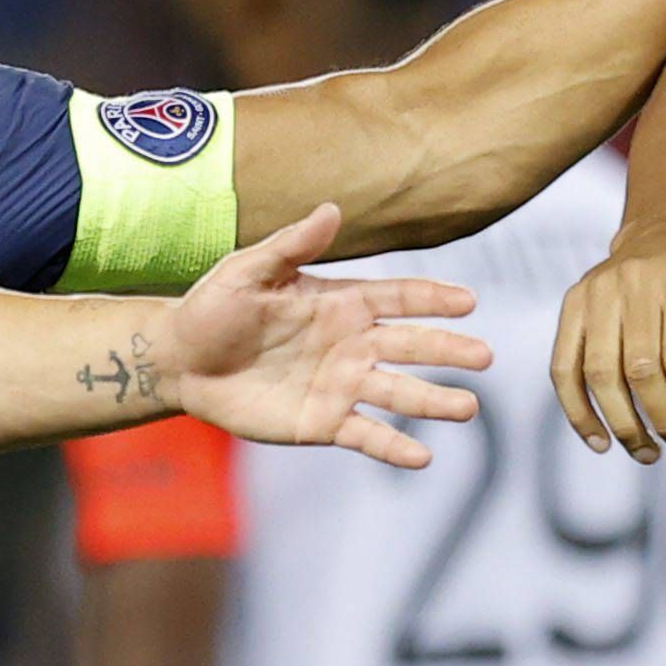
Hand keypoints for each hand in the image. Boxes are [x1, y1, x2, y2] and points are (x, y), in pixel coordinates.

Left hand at [166, 204, 487, 469]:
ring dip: (433, 401)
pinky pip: (366, 435)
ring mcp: (340, 385)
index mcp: (340, 303)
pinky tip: (422, 456)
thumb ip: (293, 245)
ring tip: (467, 408)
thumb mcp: (249, 270)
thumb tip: (333, 209)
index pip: (399, 297)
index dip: (433, 299)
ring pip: (397, 393)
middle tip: (485, 357)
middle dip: (448, 350)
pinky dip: (394, 447)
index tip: (468, 302)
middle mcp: (350, 344)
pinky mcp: (322, 422)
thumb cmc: (213, 308)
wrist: (180, 361)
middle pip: (410, 346)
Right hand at [553, 213, 665, 460]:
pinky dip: (577, 412)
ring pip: (600, 374)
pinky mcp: (572, 304)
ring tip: (647, 454)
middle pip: (639, 370)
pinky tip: (600, 442)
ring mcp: (597, 291)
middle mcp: (634, 281)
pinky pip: (564, 368)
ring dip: (623, 425)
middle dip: (663, 421)